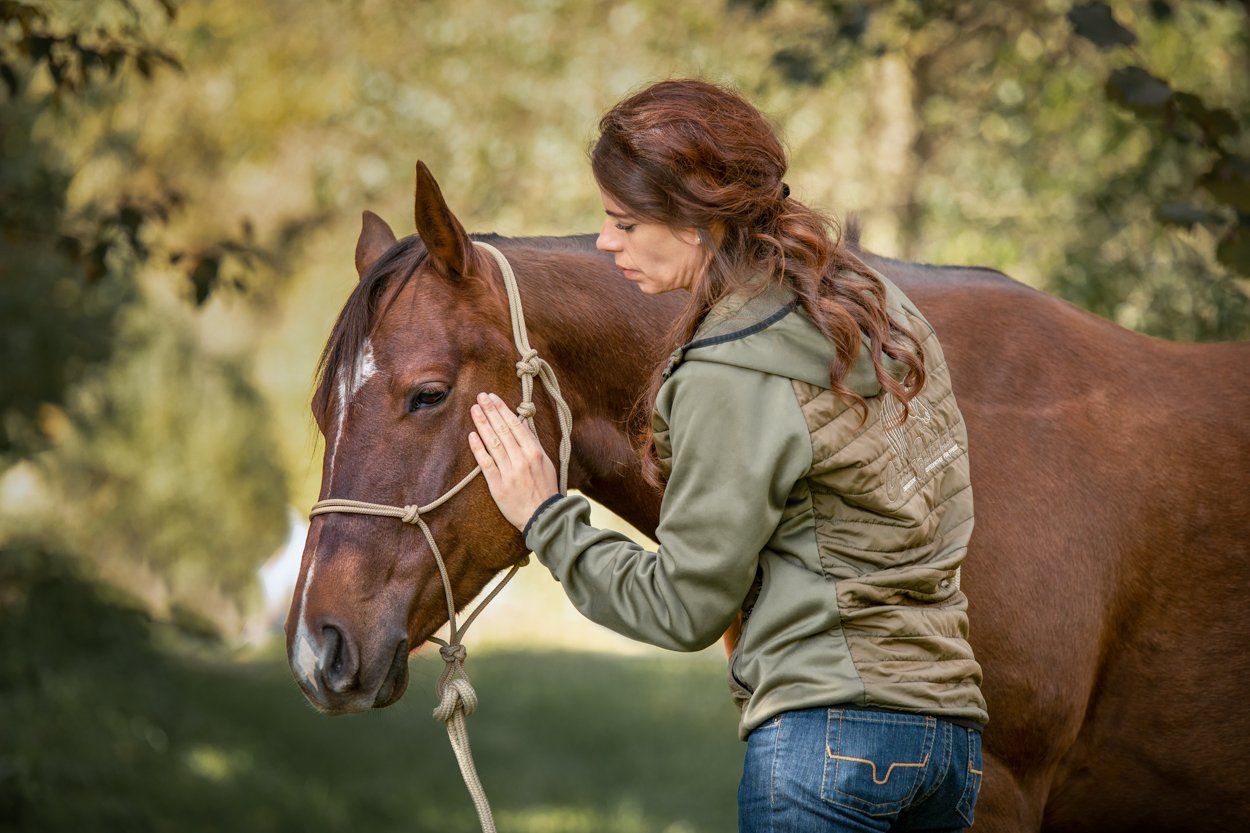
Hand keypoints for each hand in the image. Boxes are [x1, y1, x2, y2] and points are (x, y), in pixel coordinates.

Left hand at [468, 391, 559, 531]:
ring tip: (474, 410)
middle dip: (490, 411)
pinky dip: (479, 449)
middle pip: (503, 430)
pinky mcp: (497, 485)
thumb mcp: (546, 463)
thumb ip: (533, 443)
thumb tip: (522, 424)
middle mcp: (522, 460)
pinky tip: (472, 435)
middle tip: (480, 397)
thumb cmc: (545, 488)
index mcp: (535, 452)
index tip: (493, 397)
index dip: (503, 410)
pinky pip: (486, 464)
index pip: (516, 425)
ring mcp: (509, 472)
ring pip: (493, 443)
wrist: (543, 517)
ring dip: (482, 424)